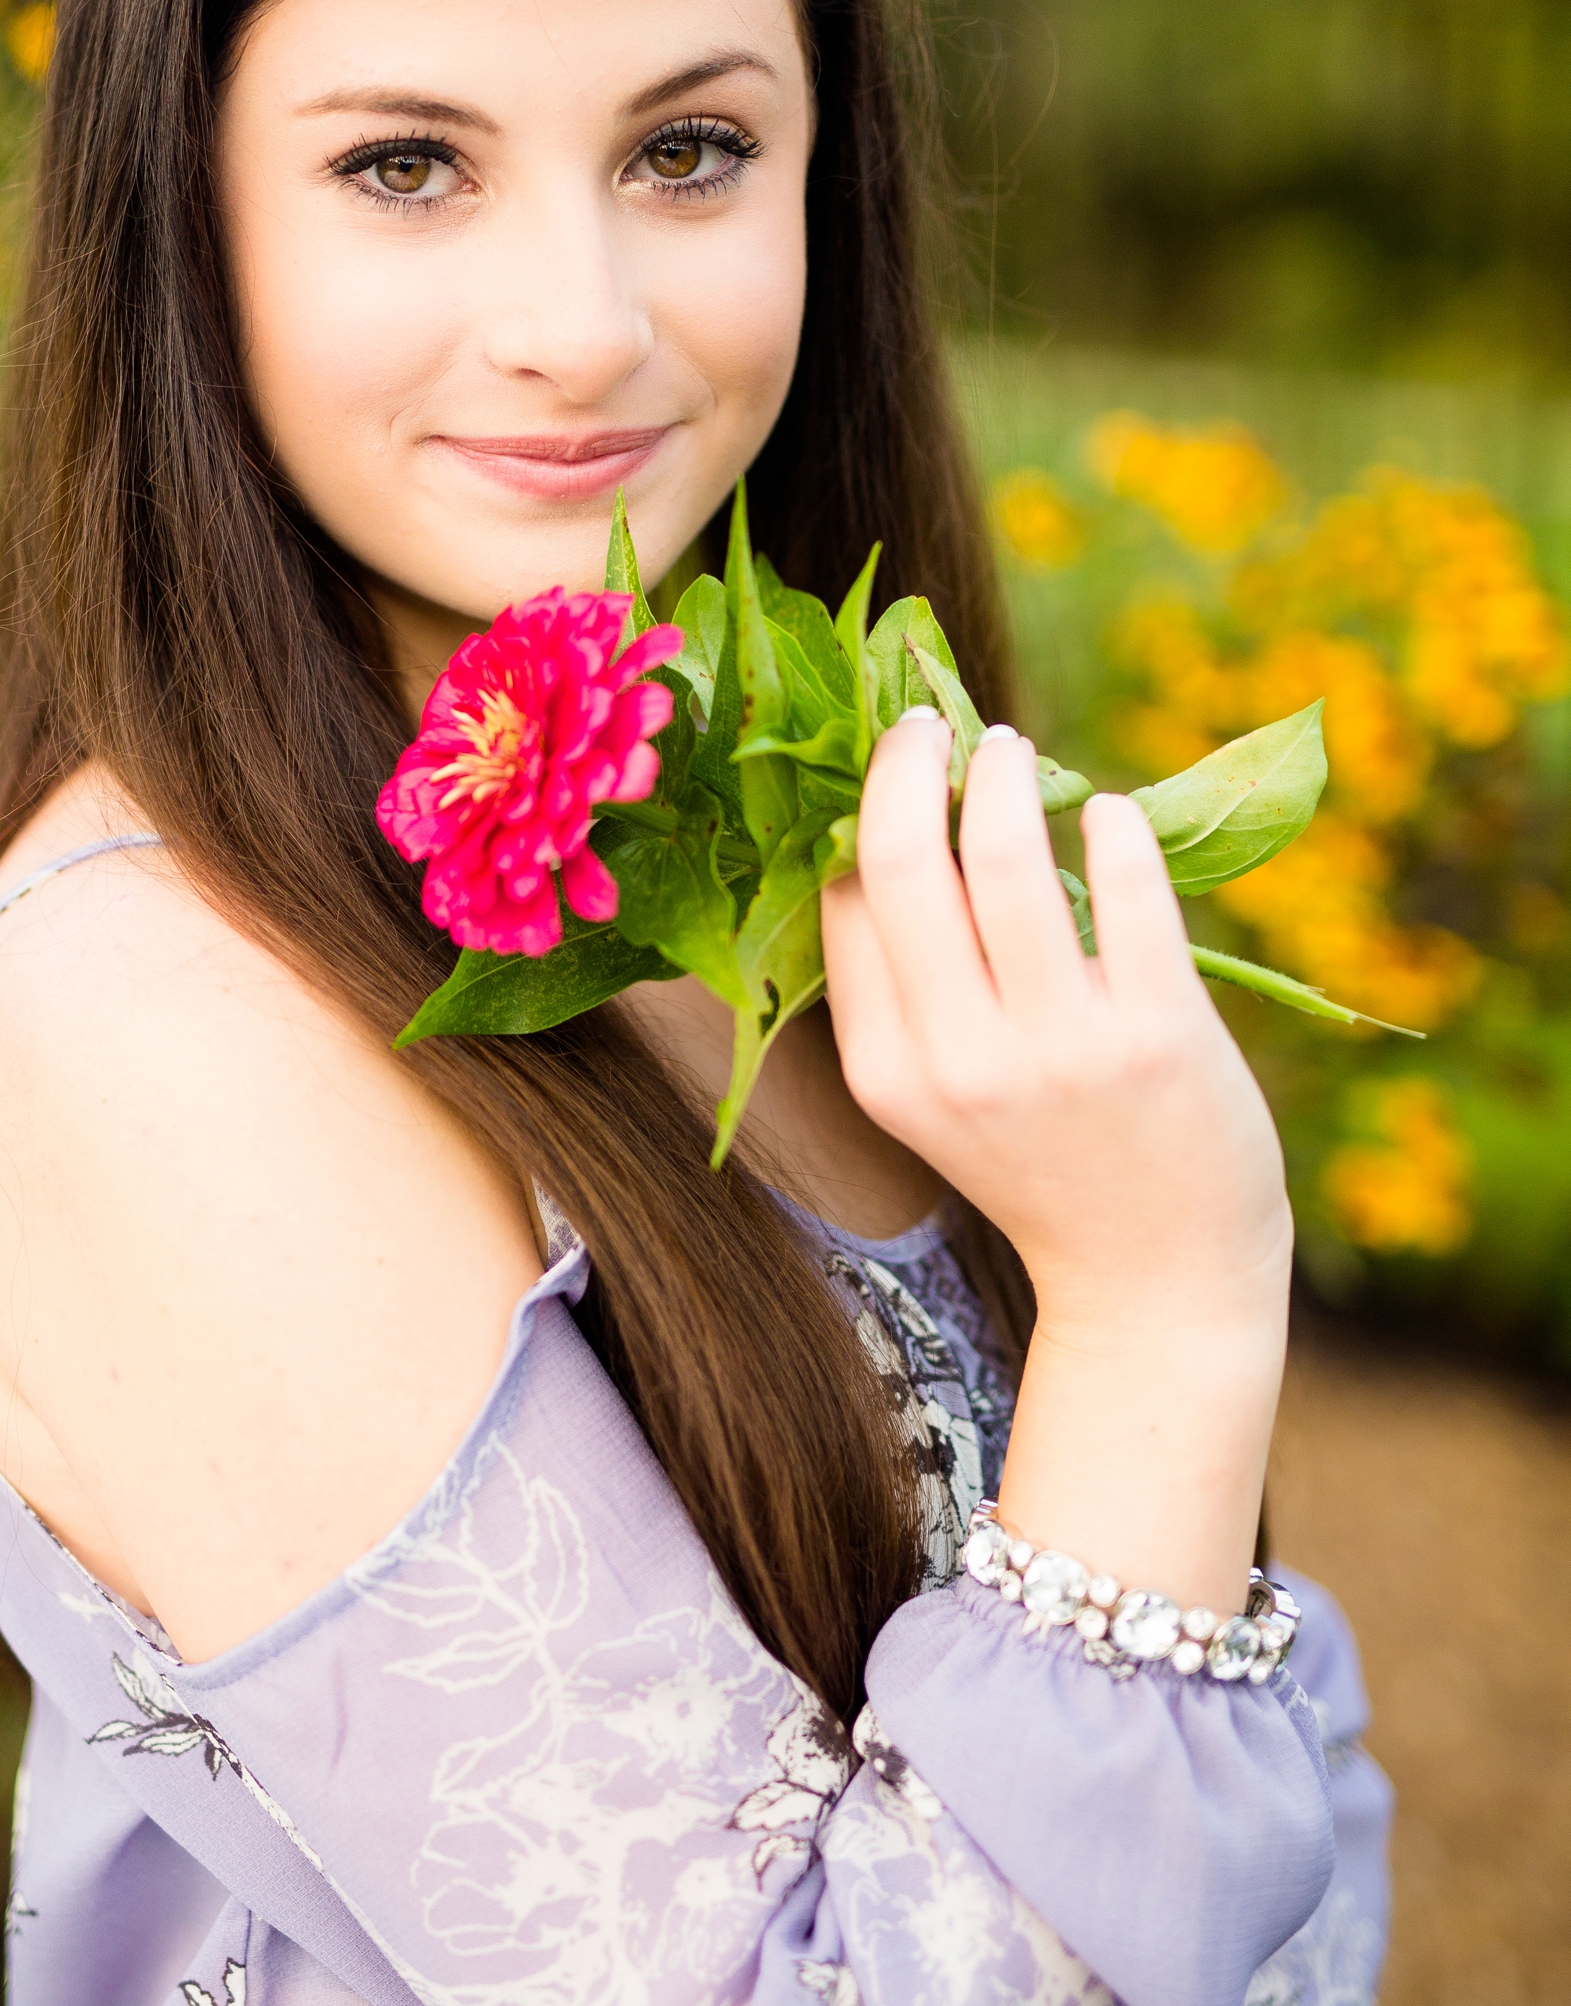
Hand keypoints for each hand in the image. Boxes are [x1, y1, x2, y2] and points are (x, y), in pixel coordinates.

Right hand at [821, 713, 1291, 1606]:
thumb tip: (882, 833)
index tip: (887, 763)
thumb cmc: (1047, 1165)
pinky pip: (1126, 889)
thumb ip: (907, 990)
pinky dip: (1111, 828)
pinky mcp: (1158, 1033)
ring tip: (1009, 751)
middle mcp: (960, 1061)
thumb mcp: (938, 1099)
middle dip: (911, 765)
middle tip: (930, 724)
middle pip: (905, 863)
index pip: (847, 903)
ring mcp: (1061, 1048)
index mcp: (888, 1073)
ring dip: (1005, 775)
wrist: (1155, 1281)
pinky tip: (1105, 813)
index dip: (861, 813)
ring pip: (1009, 858)